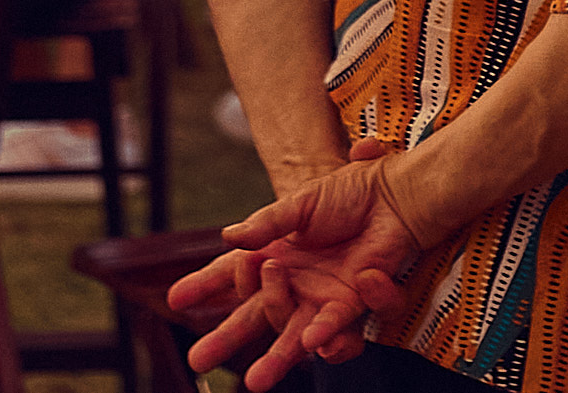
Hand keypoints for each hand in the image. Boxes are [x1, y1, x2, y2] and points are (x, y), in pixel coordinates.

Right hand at [173, 142, 429, 391]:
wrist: (392, 194)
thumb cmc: (348, 193)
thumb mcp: (300, 204)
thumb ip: (266, 223)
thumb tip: (229, 237)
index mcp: (274, 254)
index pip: (231, 273)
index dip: (205, 286)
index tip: (175, 299)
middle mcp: (293, 281)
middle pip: (252, 315)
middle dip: (225, 338)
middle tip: (197, 359)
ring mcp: (320, 295)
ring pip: (290, 335)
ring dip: (274, 359)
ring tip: (254, 382)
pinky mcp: (351, 300)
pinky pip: (334, 324)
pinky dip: (323, 333)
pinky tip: (309, 342)